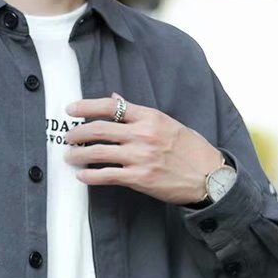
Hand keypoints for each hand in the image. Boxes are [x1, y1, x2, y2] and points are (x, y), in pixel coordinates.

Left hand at [63, 92, 223, 204]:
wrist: (209, 176)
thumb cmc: (190, 149)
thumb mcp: (167, 123)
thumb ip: (139, 113)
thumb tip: (115, 99)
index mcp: (149, 117)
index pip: (110, 106)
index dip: (86, 107)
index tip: (70, 110)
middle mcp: (142, 134)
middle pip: (98, 129)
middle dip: (76, 133)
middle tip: (67, 137)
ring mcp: (140, 157)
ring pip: (98, 153)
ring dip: (78, 155)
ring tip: (69, 157)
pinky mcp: (139, 178)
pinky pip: (107, 175)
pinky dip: (90, 176)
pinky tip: (81, 176)